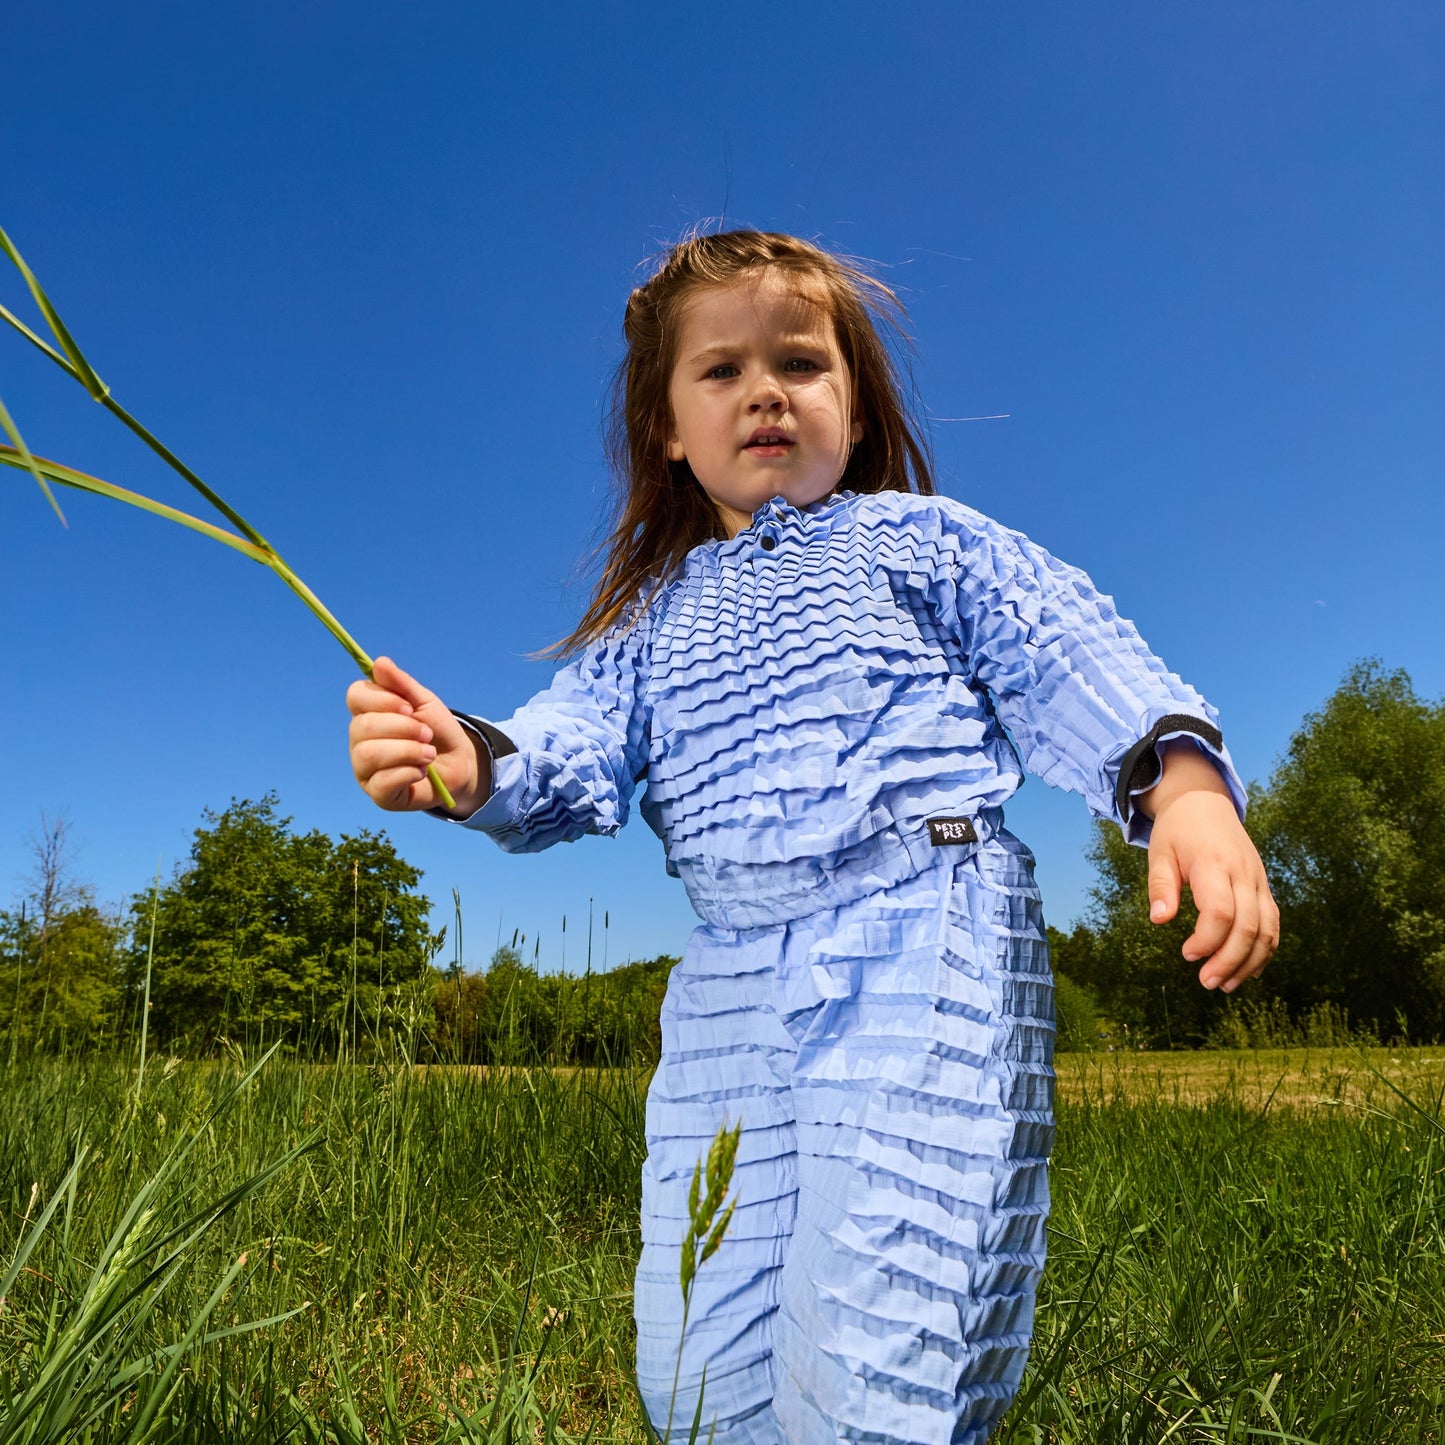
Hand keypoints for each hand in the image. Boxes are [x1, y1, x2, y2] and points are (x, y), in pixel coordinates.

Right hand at [346, 656, 484, 813]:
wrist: (459, 764)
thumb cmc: (437, 732)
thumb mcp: (425, 703)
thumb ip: (402, 684)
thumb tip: (379, 662)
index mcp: (368, 713)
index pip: (355, 696)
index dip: (382, 699)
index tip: (410, 707)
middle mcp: (359, 740)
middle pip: (363, 726)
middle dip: (403, 728)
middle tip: (427, 734)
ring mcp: (365, 768)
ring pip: (369, 754)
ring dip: (407, 751)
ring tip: (428, 753)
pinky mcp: (377, 794)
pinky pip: (383, 782)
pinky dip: (409, 772)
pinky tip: (421, 771)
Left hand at [1143, 745, 1279, 991]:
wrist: (1205, 802)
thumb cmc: (1177, 830)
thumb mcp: (1159, 853)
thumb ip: (1160, 886)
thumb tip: (1159, 920)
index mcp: (1214, 864)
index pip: (1220, 911)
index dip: (1207, 939)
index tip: (1187, 954)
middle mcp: (1243, 874)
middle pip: (1248, 926)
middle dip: (1230, 960)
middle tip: (1207, 982)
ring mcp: (1258, 881)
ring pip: (1267, 929)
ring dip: (1250, 961)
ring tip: (1227, 985)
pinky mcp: (1263, 887)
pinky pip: (1273, 923)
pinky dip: (1265, 949)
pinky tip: (1248, 970)